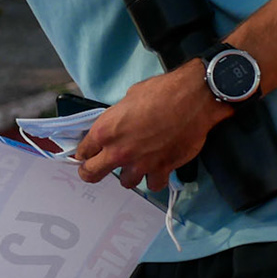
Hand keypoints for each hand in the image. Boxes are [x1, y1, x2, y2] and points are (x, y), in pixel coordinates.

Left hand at [74, 62, 231, 192]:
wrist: (192, 99)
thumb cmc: (161, 92)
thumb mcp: (129, 98)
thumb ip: (118, 118)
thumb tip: (118, 124)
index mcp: (105, 130)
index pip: (83, 151)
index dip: (84, 153)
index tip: (86, 155)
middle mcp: (118, 151)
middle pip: (92, 174)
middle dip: (90, 172)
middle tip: (94, 170)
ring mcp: (140, 164)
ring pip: (125, 182)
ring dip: (129, 174)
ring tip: (135, 165)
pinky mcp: (162, 170)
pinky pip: (153, 185)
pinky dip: (154, 180)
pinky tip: (157, 171)